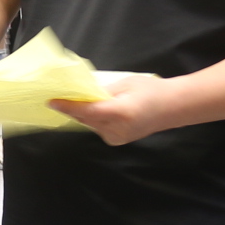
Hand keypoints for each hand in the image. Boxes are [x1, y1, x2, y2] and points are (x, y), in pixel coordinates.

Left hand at [50, 76, 166, 145]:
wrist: (172, 107)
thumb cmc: (152, 90)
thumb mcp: (125, 84)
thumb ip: (103, 91)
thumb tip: (83, 94)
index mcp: (120, 113)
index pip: (87, 111)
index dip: (68, 107)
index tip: (52, 101)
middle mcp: (117, 129)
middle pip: (85, 119)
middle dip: (73, 108)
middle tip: (61, 95)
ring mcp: (117, 138)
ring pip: (90, 124)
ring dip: (83, 113)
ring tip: (79, 100)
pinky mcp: (117, 141)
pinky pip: (98, 128)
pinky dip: (93, 119)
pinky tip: (96, 109)